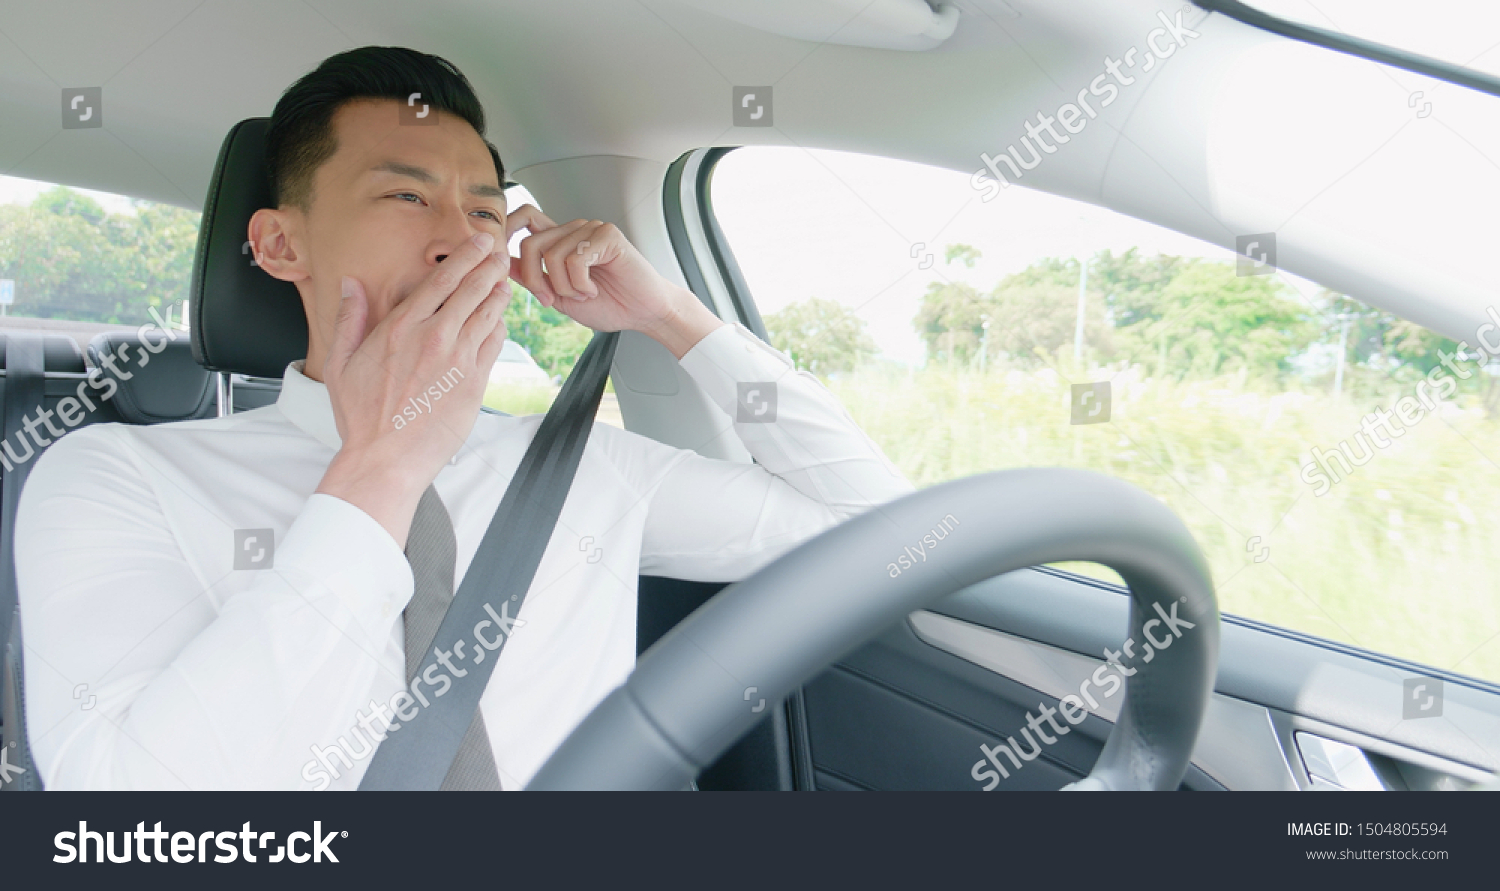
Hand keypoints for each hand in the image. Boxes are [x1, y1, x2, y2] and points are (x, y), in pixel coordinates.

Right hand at [315, 231, 511, 545]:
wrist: (385, 460)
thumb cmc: (362, 417)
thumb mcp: (341, 363)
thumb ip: (349, 318)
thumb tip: (351, 284)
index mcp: (400, 327)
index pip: (442, 280)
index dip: (466, 257)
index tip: (480, 243)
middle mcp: (434, 337)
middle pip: (472, 289)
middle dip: (490, 266)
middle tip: (502, 253)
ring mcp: (458, 360)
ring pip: (488, 314)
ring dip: (499, 293)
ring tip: (505, 280)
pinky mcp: (474, 383)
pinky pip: (494, 345)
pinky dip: (499, 327)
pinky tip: (499, 320)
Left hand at [506, 205, 722, 357]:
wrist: (644, 313)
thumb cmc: (610, 305)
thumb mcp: (560, 296)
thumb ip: (534, 278)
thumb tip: (503, 265)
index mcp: (560, 240)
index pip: (523, 218)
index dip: (505, 231)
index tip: (500, 260)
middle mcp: (573, 229)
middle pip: (530, 242)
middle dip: (535, 280)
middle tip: (551, 300)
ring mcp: (591, 229)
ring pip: (553, 255)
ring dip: (564, 287)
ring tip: (584, 295)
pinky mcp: (608, 236)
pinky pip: (576, 259)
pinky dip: (581, 284)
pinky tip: (593, 289)